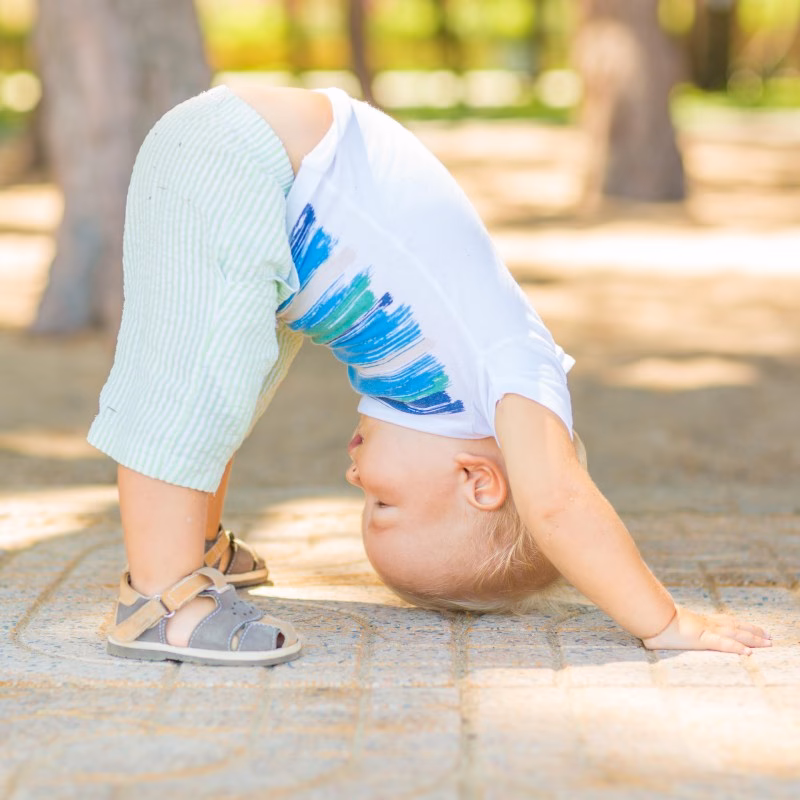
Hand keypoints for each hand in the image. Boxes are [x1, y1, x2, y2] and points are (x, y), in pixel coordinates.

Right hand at [641, 606, 771, 654]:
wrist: (648, 615)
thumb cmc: (651, 620)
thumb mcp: (662, 624)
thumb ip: (663, 630)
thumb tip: (652, 634)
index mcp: (697, 620)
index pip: (722, 621)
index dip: (738, 624)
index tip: (750, 627)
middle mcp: (704, 623)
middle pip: (734, 625)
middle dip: (752, 631)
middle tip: (768, 636)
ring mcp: (704, 630)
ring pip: (734, 633)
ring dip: (752, 638)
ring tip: (767, 643)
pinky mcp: (701, 639)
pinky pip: (723, 644)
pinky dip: (737, 648)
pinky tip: (749, 653)